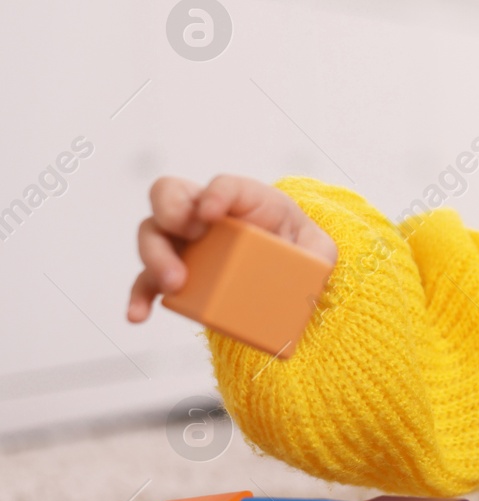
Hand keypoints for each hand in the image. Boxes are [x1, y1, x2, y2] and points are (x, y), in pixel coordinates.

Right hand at [127, 174, 336, 321]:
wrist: (286, 280)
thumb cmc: (298, 255)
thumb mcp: (317, 250)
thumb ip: (317, 252)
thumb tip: (307, 267)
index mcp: (244, 201)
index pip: (225, 185)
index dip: (216, 194)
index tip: (212, 214)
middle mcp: (206, 214)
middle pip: (170, 196)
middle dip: (172, 212)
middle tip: (191, 236)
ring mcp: (185, 243)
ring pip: (152, 234)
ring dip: (155, 256)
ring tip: (174, 283)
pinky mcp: (175, 274)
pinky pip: (146, 282)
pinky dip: (139, 296)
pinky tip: (139, 314)